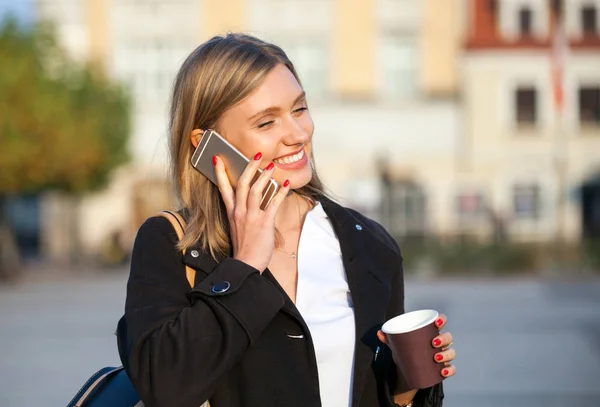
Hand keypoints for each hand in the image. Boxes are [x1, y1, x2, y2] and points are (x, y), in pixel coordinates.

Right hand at [214, 152, 290, 271]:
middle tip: (255, 154)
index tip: (218, 158)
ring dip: (264, 176)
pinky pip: (273, 204)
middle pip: (242, 184)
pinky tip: (285, 185)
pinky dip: (280, 193)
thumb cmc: (244, 248)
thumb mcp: (237, 228)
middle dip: (249, 167)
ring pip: (256, 190)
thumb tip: (251, 202)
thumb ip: (241, 214)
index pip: (224, 188)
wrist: (245, 265)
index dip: (220, 172)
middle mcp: (240, 212)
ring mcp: (251, 217)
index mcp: (232, 213)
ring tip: (271, 165)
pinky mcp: (264, 223)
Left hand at [377, 314, 456, 379]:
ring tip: (435, 357)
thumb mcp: (398, 345)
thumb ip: (390, 338)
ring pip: (451, 352)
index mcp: (430, 333)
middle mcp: (439, 343)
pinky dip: (449, 370)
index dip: (442, 320)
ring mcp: (443, 356)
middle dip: (444, 338)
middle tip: (433, 343)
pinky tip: (443, 371)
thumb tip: (380, 332)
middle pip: (448, 337)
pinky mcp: (443, 369)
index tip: (437, 322)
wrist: (407, 372)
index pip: (440, 323)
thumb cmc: (407, 352)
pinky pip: (451, 369)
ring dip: (446, 354)